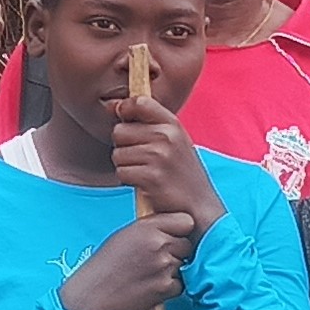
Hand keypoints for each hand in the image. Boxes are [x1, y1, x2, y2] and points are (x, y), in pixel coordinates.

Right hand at [56, 211, 200, 309]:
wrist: (92, 292)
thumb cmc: (105, 264)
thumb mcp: (125, 234)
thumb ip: (151, 227)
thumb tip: (173, 227)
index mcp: (148, 227)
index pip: (186, 221)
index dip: (181, 230)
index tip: (175, 236)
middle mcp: (158, 244)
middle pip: (187, 245)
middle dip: (177, 252)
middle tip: (157, 259)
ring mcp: (163, 266)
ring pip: (184, 265)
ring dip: (172, 270)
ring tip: (149, 274)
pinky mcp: (165, 288)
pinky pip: (180, 285)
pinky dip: (169, 288)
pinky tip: (150, 286)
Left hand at [108, 90, 224, 229]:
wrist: (198, 206)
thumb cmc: (180, 173)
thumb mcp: (174, 141)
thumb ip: (148, 123)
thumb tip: (111, 106)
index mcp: (173, 124)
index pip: (139, 102)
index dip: (125, 111)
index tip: (127, 124)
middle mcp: (167, 136)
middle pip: (119, 131)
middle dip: (124, 147)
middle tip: (141, 159)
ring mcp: (159, 156)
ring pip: (117, 154)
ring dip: (126, 166)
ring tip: (145, 173)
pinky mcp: (151, 176)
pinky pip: (121, 172)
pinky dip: (129, 181)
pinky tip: (144, 184)